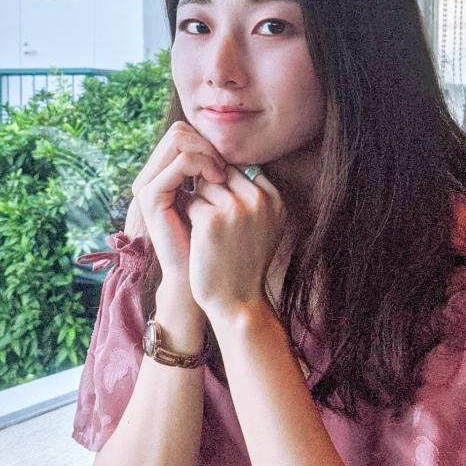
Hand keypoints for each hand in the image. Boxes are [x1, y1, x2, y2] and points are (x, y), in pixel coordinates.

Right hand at [131, 121, 227, 287]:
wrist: (196, 277)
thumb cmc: (212, 242)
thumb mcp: (215, 200)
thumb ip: (214, 173)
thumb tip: (234, 147)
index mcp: (161, 175)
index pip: (183, 134)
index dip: (208, 143)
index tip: (228, 166)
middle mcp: (150, 176)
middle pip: (178, 131)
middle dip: (207, 144)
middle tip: (225, 169)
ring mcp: (147, 185)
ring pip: (178, 139)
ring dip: (208, 153)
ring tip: (222, 176)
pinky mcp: (151, 197)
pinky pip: (180, 162)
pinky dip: (203, 165)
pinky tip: (217, 181)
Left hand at [186, 167, 284, 315]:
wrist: (238, 302)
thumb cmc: (245, 263)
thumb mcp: (264, 226)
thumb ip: (253, 195)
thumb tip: (227, 163)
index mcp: (275, 199)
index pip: (242, 168)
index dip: (226, 184)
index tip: (223, 206)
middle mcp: (260, 200)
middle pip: (222, 171)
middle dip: (211, 189)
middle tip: (213, 218)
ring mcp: (236, 208)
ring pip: (204, 184)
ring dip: (199, 202)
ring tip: (209, 230)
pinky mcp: (212, 219)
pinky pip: (191, 201)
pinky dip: (189, 216)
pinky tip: (199, 238)